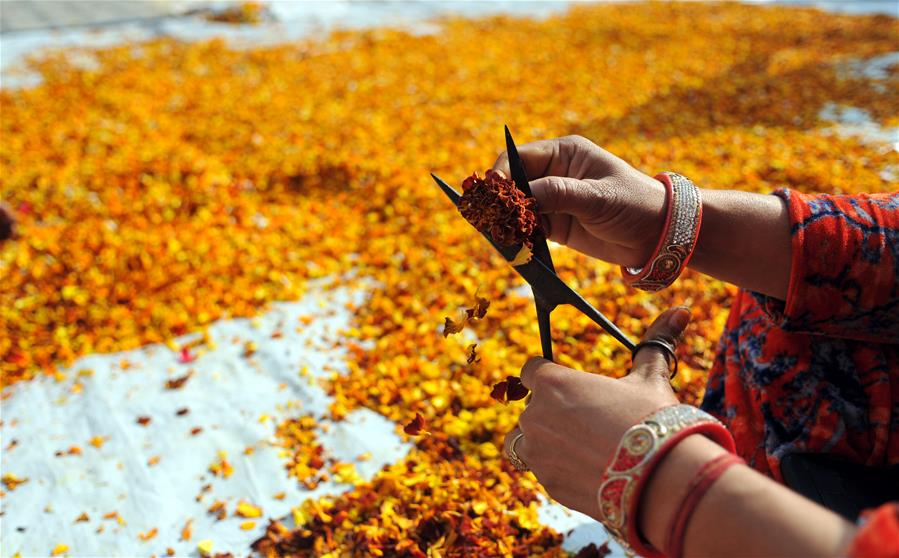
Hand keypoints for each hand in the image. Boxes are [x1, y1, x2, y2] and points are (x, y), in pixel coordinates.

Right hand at [492, 135, 665, 267]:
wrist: (659, 236)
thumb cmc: (635, 204)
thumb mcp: (597, 196)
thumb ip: (558, 193)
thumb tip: (521, 195)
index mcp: (564, 153)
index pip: (519, 157)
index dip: (501, 173)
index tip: (493, 193)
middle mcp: (555, 173)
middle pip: (513, 183)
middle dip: (502, 200)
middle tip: (492, 218)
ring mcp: (554, 200)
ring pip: (517, 208)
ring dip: (508, 220)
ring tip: (502, 234)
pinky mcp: (556, 225)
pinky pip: (528, 228)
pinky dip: (519, 236)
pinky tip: (515, 245)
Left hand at [501, 306, 690, 519]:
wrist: (662, 478)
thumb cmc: (653, 420)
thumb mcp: (650, 379)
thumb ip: (653, 344)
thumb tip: (680, 311)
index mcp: (552, 383)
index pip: (530, 370)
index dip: (547, 376)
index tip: (566, 385)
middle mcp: (535, 415)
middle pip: (530, 407)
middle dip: (552, 412)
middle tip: (587, 421)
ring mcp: (538, 452)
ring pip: (525, 442)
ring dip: (544, 441)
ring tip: (579, 447)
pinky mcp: (548, 483)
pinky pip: (543, 471)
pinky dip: (559, 469)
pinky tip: (590, 470)